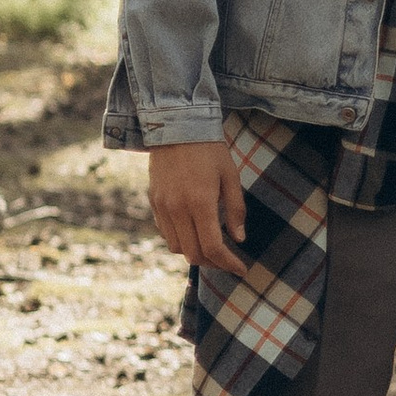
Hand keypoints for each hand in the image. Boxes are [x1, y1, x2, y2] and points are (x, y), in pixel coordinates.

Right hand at [147, 140, 245, 280]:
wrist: (176, 126)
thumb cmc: (210, 150)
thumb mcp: (231, 176)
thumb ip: (235, 210)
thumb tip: (239, 239)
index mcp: (200, 202)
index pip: (213, 247)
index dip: (228, 263)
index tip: (241, 269)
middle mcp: (177, 209)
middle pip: (193, 254)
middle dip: (213, 263)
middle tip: (229, 262)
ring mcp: (162, 206)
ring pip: (176, 247)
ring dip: (194, 253)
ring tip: (212, 249)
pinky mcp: (153, 202)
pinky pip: (165, 233)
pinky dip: (180, 240)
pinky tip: (194, 232)